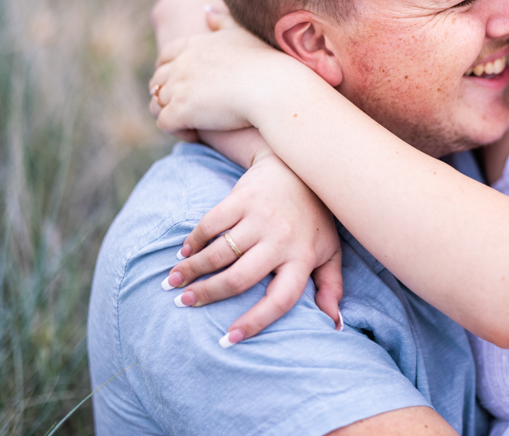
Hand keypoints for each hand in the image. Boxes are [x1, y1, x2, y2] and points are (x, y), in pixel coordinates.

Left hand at [148, 19, 294, 134]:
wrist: (275, 88)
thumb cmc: (267, 62)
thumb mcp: (242, 34)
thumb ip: (222, 21)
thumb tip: (206, 10)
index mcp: (194, 44)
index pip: (166, 55)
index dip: (169, 70)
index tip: (182, 83)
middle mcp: (181, 63)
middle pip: (158, 79)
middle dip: (168, 93)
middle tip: (188, 107)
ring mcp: (179, 87)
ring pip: (156, 103)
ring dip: (170, 113)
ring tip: (190, 123)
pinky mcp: (181, 111)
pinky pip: (165, 124)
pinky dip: (177, 131)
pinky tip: (195, 133)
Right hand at [161, 150, 343, 342]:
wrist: (300, 169)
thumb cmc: (314, 219)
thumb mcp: (330, 252)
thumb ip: (331, 287)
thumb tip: (334, 325)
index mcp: (303, 258)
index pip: (280, 299)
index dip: (255, 322)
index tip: (228, 339)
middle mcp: (282, 239)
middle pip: (239, 278)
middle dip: (208, 295)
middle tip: (185, 303)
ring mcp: (261, 217)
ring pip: (219, 253)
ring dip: (192, 270)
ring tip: (174, 283)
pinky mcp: (243, 198)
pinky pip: (211, 224)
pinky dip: (194, 240)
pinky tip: (184, 252)